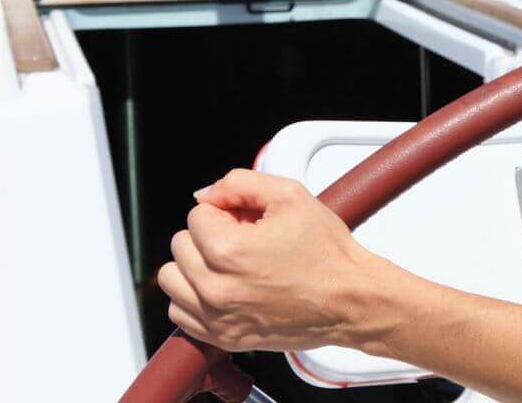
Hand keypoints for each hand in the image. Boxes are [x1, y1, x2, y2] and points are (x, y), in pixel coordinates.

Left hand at [157, 168, 402, 353]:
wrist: (350, 300)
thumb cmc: (326, 253)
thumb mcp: (289, 195)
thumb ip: (238, 183)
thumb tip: (206, 194)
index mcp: (228, 250)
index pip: (196, 215)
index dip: (224, 211)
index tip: (247, 221)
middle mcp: (216, 288)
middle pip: (181, 245)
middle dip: (208, 236)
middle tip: (243, 240)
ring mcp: (218, 317)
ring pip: (172, 280)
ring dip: (193, 267)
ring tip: (227, 264)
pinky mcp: (224, 338)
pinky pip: (180, 315)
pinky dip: (193, 298)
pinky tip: (221, 288)